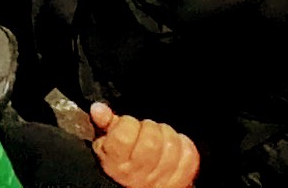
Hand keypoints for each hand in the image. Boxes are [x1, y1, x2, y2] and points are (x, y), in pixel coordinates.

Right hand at [87, 112, 201, 187]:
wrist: (139, 187)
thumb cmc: (121, 162)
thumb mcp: (106, 142)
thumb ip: (103, 124)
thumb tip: (98, 108)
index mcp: (115, 162)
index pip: (125, 134)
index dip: (127, 123)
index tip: (127, 125)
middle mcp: (137, 174)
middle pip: (151, 140)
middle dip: (149, 127)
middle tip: (145, 130)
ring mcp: (160, 180)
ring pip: (172, 145)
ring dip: (167, 134)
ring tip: (160, 136)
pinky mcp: (180, 182)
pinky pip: (189, 156)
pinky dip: (185, 145)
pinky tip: (175, 145)